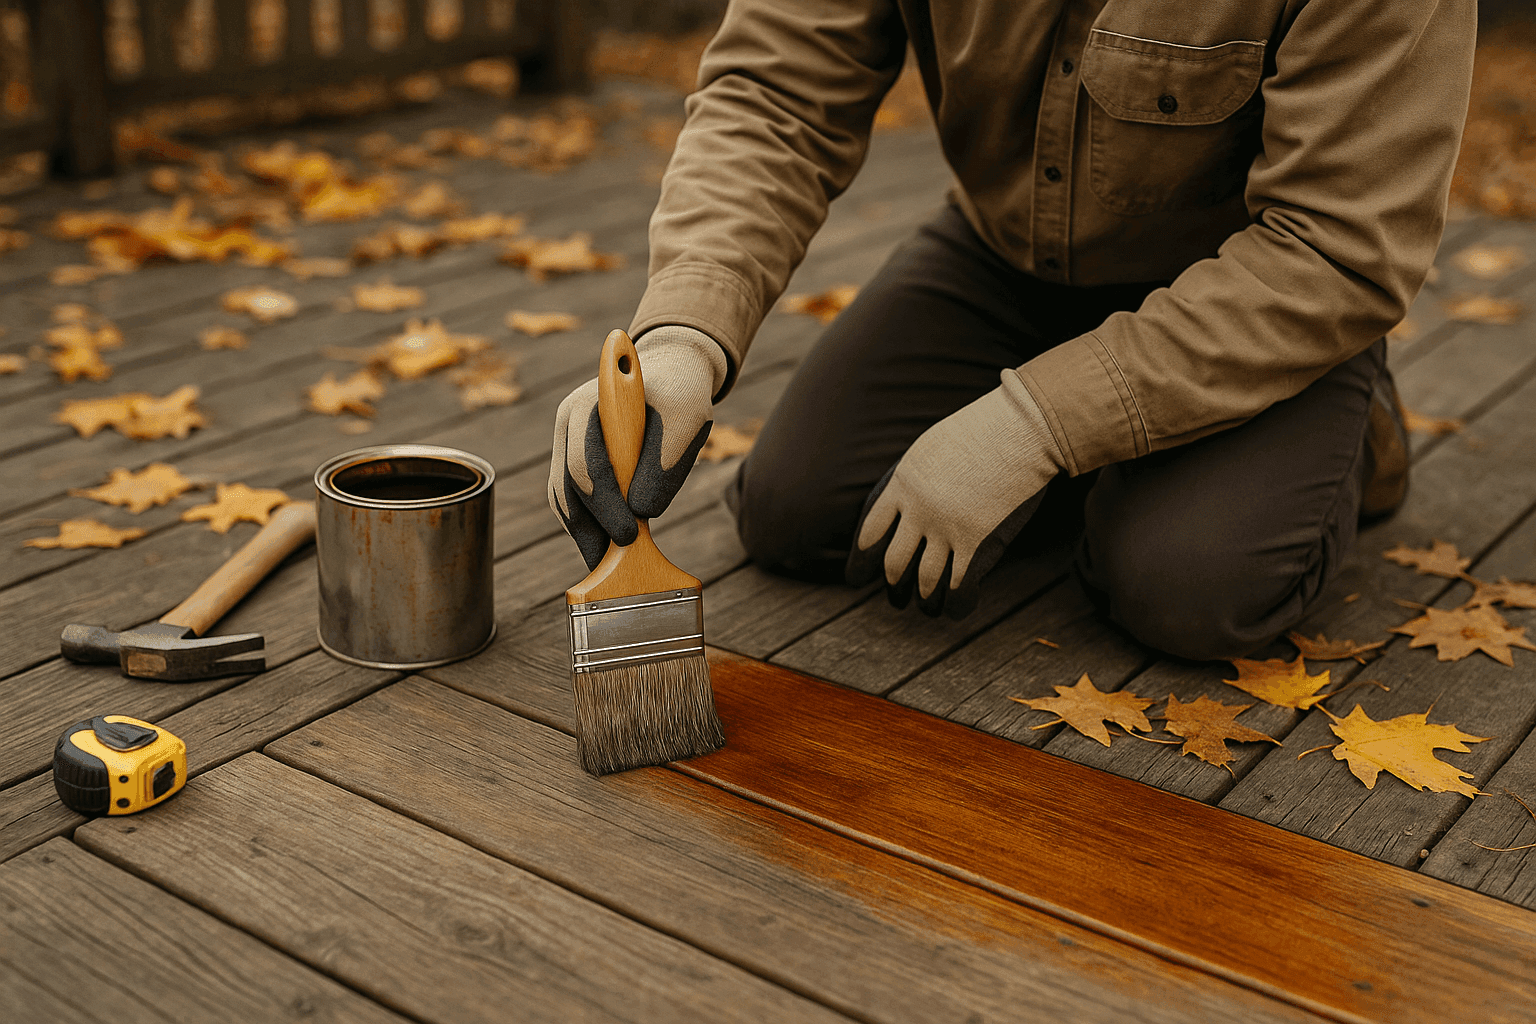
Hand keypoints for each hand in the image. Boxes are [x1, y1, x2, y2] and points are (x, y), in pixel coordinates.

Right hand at [550, 325, 727, 569]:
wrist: (671, 375)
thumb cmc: (679, 392)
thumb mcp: (687, 418)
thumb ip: (666, 461)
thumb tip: (641, 510)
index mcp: (587, 406)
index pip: (584, 463)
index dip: (606, 505)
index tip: (631, 534)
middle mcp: (568, 425)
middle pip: (567, 487)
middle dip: (594, 526)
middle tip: (621, 558)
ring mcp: (568, 443)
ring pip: (563, 499)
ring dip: (584, 534)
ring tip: (608, 566)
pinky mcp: (576, 461)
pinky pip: (572, 501)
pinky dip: (587, 527)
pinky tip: (605, 550)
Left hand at [846, 371, 1062, 618]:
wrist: (1020, 428)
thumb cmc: (982, 430)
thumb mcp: (931, 447)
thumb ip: (914, 478)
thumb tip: (906, 502)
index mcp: (902, 485)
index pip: (870, 531)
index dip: (862, 559)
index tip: (856, 577)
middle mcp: (919, 512)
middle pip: (894, 563)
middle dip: (894, 586)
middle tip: (897, 596)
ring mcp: (947, 529)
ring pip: (925, 581)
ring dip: (924, 600)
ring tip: (925, 607)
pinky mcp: (978, 543)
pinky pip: (959, 586)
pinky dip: (955, 604)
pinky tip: (955, 609)